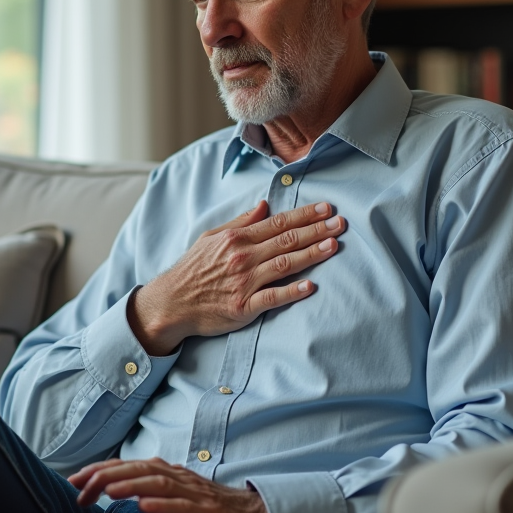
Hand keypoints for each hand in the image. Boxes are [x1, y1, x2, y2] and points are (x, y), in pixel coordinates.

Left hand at [68, 458, 270, 512]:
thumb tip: (115, 489)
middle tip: (78, 487)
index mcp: (168, 473)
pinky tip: (145, 507)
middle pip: (139, 469)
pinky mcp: (210, 512)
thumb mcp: (176, 495)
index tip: (73, 481)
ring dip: (130, 485)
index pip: (128, 466)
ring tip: (107, 491)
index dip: (100, 471)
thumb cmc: (211, 506)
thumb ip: (150, 489)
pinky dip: (164, 505)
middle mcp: (179, 477)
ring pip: (158, 484)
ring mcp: (195, 493)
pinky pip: (185, 507)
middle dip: (106, 476)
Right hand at [129, 200, 345, 354]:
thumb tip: (264, 205)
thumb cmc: (193, 270)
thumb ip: (239, 222)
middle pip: (287, 240)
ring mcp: (244, 282)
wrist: (172, 302)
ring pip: (284, 265)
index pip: (278, 223)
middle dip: (317, 230)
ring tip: (334, 246)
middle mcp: (243, 257)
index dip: (305, 215)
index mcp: (236, 238)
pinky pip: (272, 298)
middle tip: (341, 223)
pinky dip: (291, 292)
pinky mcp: (243, 307)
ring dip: (311, 254)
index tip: (327, 209)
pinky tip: (310, 286)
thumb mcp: (211, 237)